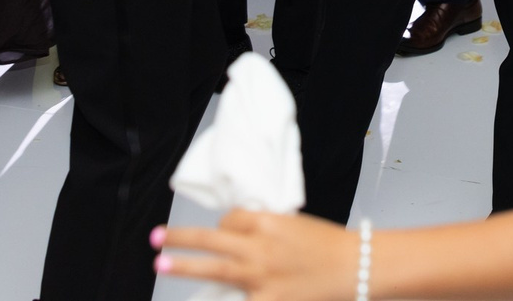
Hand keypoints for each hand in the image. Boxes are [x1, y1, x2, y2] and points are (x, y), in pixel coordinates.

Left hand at [156, 210, 360, 299]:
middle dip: (180, 239)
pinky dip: (222, 299)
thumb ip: (265, 229)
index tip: (221, 231)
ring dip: (185, 266)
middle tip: (156, 239)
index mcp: (268, 222)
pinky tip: (206, 299)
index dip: (223, 225)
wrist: (356, 268)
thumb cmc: (330, 245)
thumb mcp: (295, 225)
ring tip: (161, 265)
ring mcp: (261, 278)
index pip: (230, 219)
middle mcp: (260, 248)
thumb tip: (236, 234)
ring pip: (215, 270)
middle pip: (211, 240)